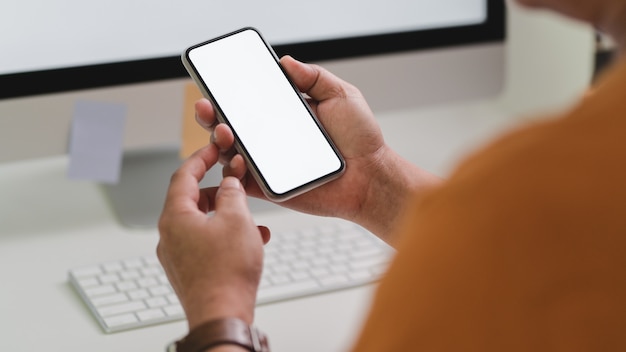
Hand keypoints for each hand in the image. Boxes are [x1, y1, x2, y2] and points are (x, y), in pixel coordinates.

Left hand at [157, 144, 269, 328]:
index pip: (183, 176)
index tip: (214, 148)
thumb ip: (232, 193)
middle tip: (238, 183)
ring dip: (228, 215)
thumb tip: (229, 183)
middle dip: (219, 190)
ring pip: (203, 222)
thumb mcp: (237, 219)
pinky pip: (207, 242)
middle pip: (192, 199)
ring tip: (252, 219)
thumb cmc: (226, 272)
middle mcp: (170, 234)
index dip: (201, 157)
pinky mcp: (189, 269)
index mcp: (175, 217)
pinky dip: (227, 235)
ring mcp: (178, 254)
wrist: (221, 315)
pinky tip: (252, 241)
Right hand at [197, 56, 440, 242]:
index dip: (229, 93)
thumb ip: (314, 77)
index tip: (215, 83)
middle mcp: (271, 137)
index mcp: (284, 115)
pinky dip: (232, 171)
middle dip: (211, 115)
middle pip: (231, 125)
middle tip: (207, 107)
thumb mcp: (341, 96)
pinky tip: (237, 159)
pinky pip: (242, 180)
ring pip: (230, 152)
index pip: (248, 101)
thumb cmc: (361, 140)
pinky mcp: (269, 187)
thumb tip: (285, 61)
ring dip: (218, 140)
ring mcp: (268, 163)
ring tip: (223, 131)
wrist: (370, 176)